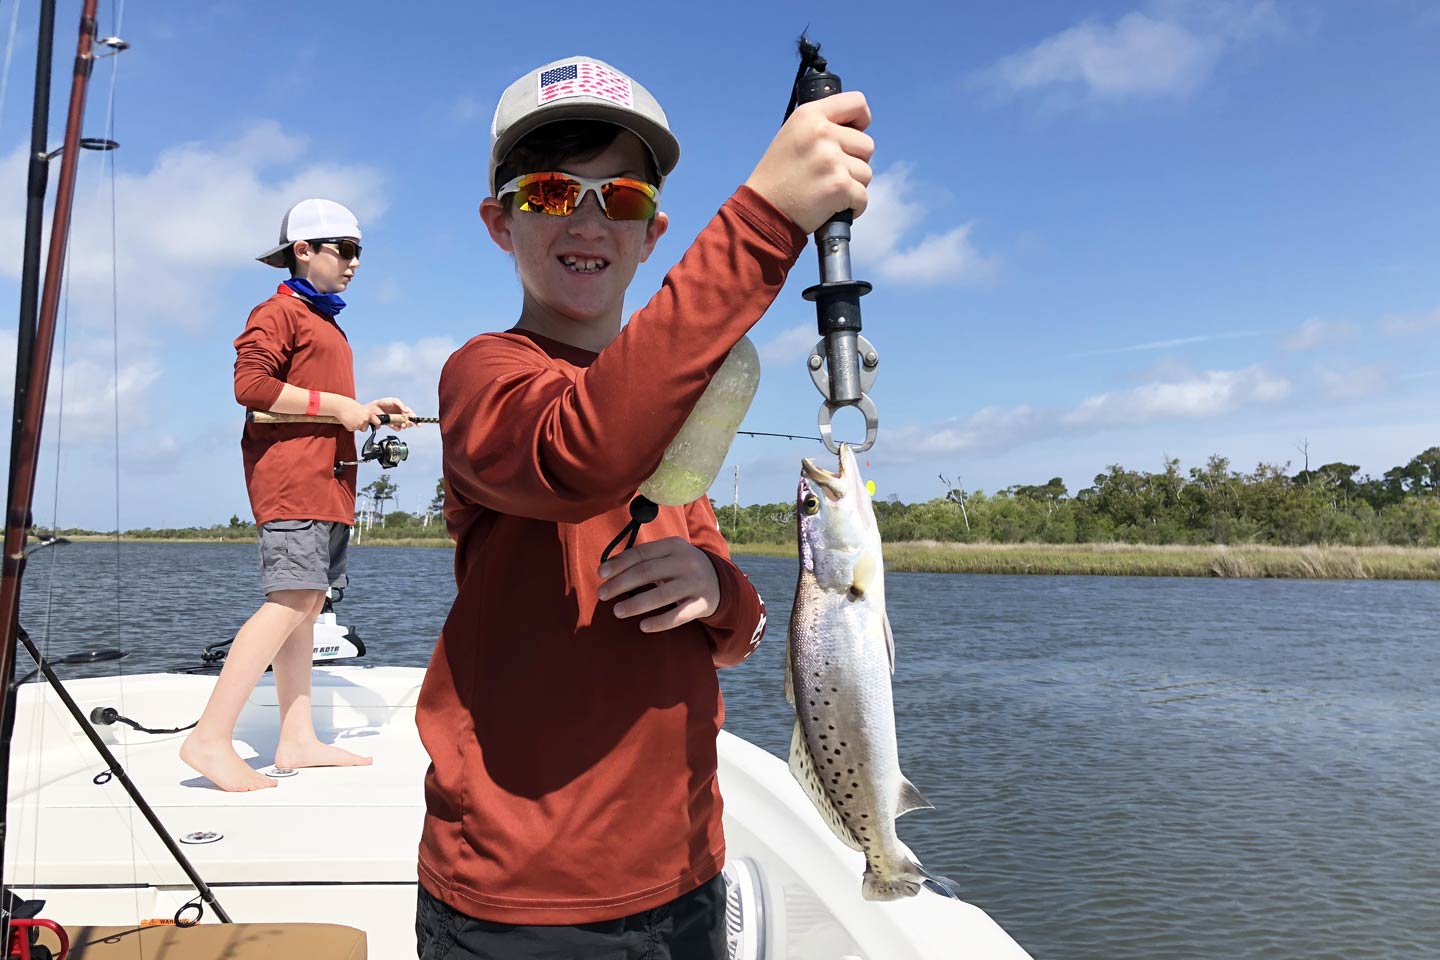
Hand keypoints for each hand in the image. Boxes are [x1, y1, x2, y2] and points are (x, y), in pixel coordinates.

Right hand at [335, 397, 378, 430]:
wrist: (341, 406)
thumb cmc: (350, 406)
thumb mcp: (363, 409)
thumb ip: (367, 415)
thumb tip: (370, 422)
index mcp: (369, 414)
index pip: (378, 422)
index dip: (377, 425)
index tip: (377, 426)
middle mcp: (366, 419)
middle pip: (367, 428)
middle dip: (365, 428)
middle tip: (362, 425)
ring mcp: (359, 424)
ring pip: (359, 429)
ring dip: (356, 426)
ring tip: (351, 418)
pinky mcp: (353, 427)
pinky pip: (352, 429)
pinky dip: (350, 426)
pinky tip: (347, 420)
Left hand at [369, 396, 416, 429]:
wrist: (371, 410)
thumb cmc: (382, 403)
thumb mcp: (393, 401)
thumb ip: (400, 404)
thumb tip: (406, 410)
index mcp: (402, 409)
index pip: (411, 414)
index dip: (416, 419)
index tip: (418, 424)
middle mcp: (399, 415)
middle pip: (408, 421)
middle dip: (410, 423)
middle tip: (407, 423)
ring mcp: (395, 420)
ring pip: (403, 425)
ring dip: (404, 426)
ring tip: (402, 425)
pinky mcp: (390, 425)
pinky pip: (396, 428)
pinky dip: (397, 428)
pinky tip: (396, 426)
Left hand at [597, 537, 719, 632]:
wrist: (719, 580)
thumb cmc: (681, 567)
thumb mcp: (667, 554)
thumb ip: (644, 558)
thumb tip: (608, 567)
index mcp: (673, 546)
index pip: (642, 553)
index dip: (619, 563)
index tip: (601, 574)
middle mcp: (685, 562)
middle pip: (647, 572)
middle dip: (621, 584)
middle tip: (602, 595)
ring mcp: (695, 583)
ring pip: (661, 595)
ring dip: (636, 604)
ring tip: (617, 611)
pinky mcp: (702, 604)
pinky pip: (678, 616)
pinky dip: (659, 622)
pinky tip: (643, 626)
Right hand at [744, 91, 873, 233]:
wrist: (762, 211)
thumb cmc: (778, 177)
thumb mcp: (793, 136)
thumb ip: (822, 125)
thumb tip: (857, 128)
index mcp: (809, 115)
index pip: (857, 103)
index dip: (861, 121)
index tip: (855, 133)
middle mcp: (821, 133)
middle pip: (866, 145)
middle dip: (855, 162)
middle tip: (829, 174)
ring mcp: (832, 160)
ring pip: (866, 173)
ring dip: (852, 186)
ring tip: (825, 190)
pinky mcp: (840, 186)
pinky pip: (863, 196)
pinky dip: (852, 207)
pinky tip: (831, 207)